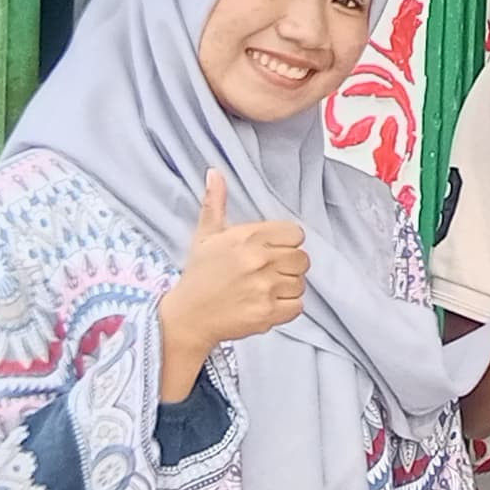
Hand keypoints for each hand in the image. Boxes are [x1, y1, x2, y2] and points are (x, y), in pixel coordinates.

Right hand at [159, 169, 306, 398]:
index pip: (295, 234)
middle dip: (288, 265)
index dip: (286, 243)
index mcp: (247, 238)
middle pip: (302, 259)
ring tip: (264, 288)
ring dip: (287, 287)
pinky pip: (297, 306)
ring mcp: (264, 288)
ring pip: (300, 283)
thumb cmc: (199, 275)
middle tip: (268, 272)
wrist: (187, 317)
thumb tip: (214, 173)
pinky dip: (287, 307)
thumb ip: (215, 203)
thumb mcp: (205, 236)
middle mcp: (258, 261)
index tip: (272, 250)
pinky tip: (266, 303)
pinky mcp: (267, 313)